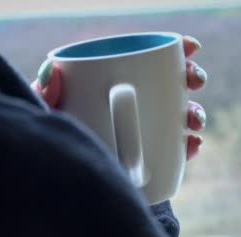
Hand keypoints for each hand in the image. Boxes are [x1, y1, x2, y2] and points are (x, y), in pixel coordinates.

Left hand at [31, 35, 206, 160]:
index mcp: (112, 83)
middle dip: (191, 79)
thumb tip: (51, 72)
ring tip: (193, 121)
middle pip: (169, 85)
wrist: (60, 184)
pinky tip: (192, 145)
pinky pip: (175, 151)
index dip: (174, 50)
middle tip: (195, 82)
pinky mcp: (150, 161)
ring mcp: (142, 132)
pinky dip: (188, 147)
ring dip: (194, 113)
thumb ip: (45, 95)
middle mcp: (131, 104)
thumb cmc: (51, 139)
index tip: (191, 48)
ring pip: (178, 117)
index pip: (146, 59)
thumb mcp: (46, 115)